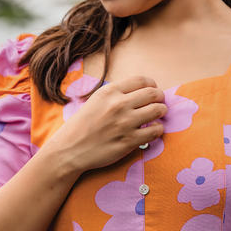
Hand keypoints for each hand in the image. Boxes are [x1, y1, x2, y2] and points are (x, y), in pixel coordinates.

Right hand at [48, 75, 167, 172]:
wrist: (69, 149)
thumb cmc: (82, 125)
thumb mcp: (96, 100)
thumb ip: (116, 94)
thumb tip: (140, 90)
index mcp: (109, 92)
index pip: (141, 80)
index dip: (151, 84)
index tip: (152, 90)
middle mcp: (118, 105)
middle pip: (153, 93)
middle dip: (160, 97)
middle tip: (158, 102)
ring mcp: (125, 123)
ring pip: (158, 110)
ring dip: (161, 111)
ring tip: (157, 115)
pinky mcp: (129, 141)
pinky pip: (156, 131)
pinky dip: (158, 128)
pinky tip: (152, 129)